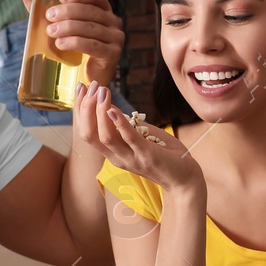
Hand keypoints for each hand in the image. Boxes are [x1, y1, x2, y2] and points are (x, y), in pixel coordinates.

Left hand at [21, 0, 124, 87]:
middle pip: (91, 11)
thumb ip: (47, 12)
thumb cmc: (75, 51)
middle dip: (68, 11)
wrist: (85, 79)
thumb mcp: (62, 28)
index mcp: (102, 10)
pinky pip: (93, 45)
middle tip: (49, 16)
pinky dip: (75, 42)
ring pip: (90, 27)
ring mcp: (115, 38)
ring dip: (68, 27)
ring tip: (51, 32)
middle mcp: (113, 22)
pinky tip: (61, 44)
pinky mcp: (112, 54)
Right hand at [71, 83, 204, 191]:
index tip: (80, 87)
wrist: (185, 179)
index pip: (86, 131)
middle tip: (90, 86)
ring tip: (102, 92)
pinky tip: (113, 109)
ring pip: (105, 137)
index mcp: (112, 153)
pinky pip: (129, 139)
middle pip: (89, 135)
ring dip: (100, 112)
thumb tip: (109, 105)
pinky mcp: (147, 155)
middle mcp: (116, 158)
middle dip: (86, 108)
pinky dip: (119, 123)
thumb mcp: (141, 136)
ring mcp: (131, 159)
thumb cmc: (164, 154)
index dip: (80, 109)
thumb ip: (125, 125)